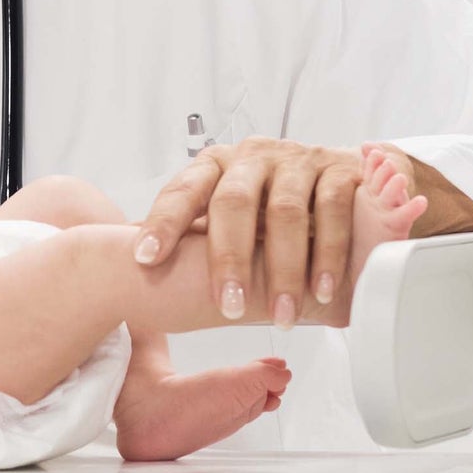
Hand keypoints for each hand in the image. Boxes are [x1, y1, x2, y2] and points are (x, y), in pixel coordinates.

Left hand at [134, 136, 415, 327]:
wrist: (344, 172)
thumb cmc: (271, 199)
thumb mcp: (228, 208)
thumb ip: (192, 228)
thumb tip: (128, 259)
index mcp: (215, 164)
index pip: (182, 192)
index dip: (163, 224)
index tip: (146, 260)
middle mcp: (252, 157)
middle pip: (233, 203)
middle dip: (229, 259)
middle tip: (229, 307)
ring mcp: (298, 159)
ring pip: (285, 212)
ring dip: (283, 270)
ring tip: (279, 315)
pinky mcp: (340, 169)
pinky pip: (332, 211)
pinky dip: (326, 255)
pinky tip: (319, 291)